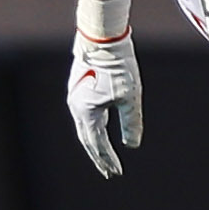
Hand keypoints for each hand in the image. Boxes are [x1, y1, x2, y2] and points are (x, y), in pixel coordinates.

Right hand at [68, 0, 142, 178]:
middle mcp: (76, 107)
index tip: (116, 173)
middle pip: (87, 139)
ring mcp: (76, 97)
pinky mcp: (79, 87)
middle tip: (110, 172)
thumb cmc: (118, 65)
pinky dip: (94, 128)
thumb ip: (131, 122)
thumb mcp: (130, 96)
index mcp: (86, 112)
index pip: (97, 143)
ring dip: (95, 143)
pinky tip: (101, 129)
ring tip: (105, 156)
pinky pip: (85, 115)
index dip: (107, 159)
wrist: (103, 36)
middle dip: (100, 156)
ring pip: (85, 127)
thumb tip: (133, 144)